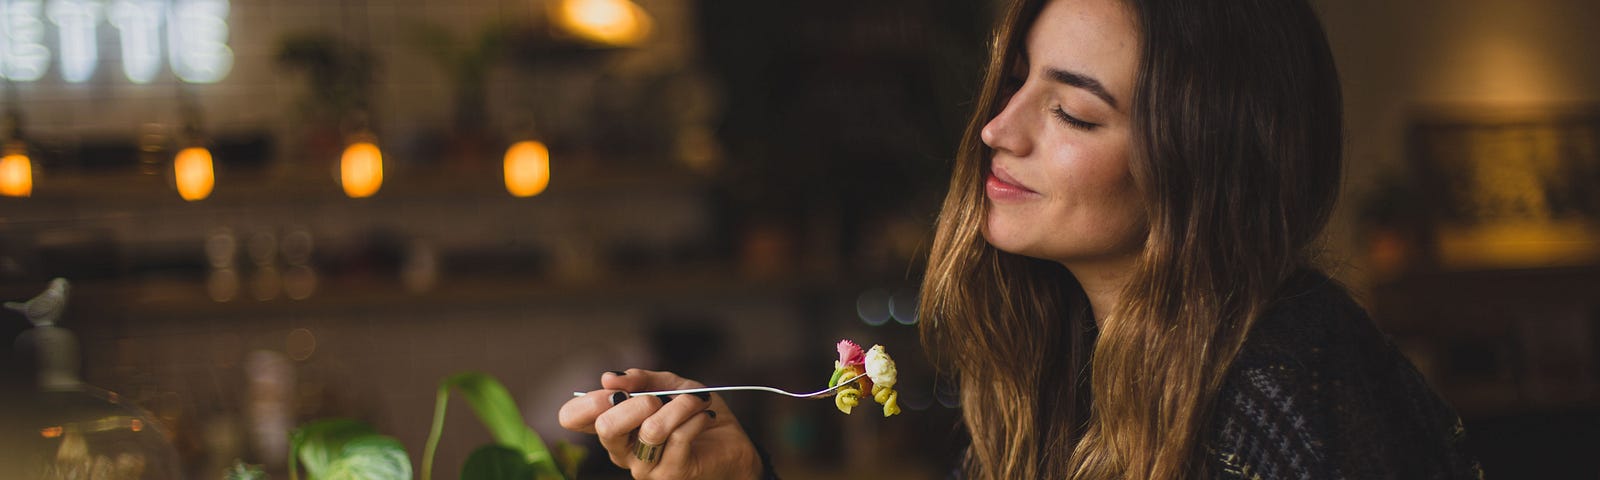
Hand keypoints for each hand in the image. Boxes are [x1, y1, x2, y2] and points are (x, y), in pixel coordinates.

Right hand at [559, 369, 764, 479]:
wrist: (732, 443)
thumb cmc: (695, 415)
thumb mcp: (670, 386)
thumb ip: (642, 379)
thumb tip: (609, 378)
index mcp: (614, 427)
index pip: (573, 418)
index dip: (587, 401)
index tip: (614, 389)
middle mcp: (622, 451)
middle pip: (606, 426)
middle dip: (636, 401)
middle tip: (659, 397)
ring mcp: (645, 467)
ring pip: (652, 429)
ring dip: (680, 406)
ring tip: (697, 401)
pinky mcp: (671, 474)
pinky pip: (679, 437)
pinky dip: (696, 417)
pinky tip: (705, 417)